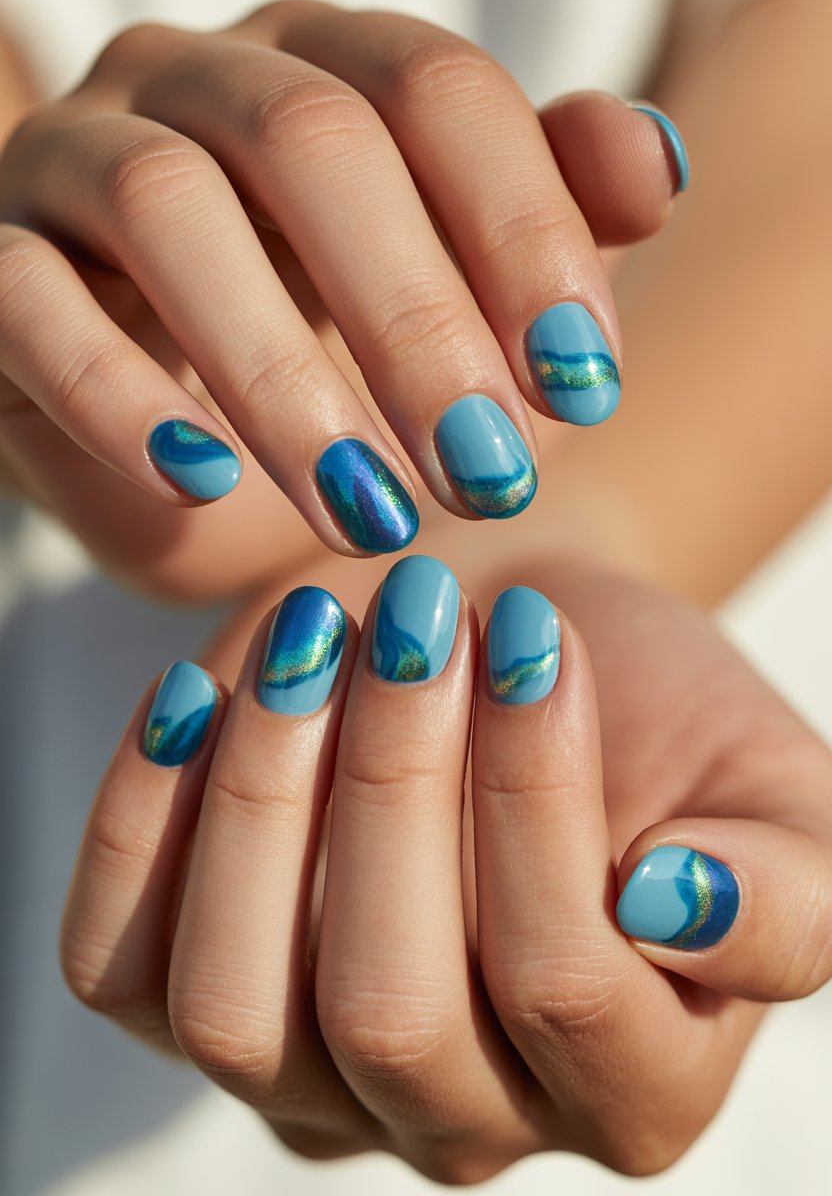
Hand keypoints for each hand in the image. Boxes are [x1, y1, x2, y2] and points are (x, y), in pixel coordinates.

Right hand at [0, 0, 682, 596]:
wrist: (164, 429)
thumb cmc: (325, 360)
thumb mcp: (453, 302)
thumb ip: (550, 222)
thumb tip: (660, 166)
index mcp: (326, 72)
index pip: (439, 93)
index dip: (523, 230)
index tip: (584, 383)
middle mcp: (199, 83)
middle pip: (315, 142)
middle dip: (417, 319)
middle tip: (486, 473)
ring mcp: (78, 159)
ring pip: (168, 209)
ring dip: (280, 373)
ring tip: (368, 511)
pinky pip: (28, 300)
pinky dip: (113, 393)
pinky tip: (200, 479)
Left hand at [62, 553, 826, 1183]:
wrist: (518, 641)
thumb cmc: (649, 711)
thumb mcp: (770, 789)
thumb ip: (785, 890)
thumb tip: (675, 910)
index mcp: (630, 1084)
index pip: (568, 989)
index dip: (538, 802)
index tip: (529, 637)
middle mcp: (460, 1115)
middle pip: (388, 1012)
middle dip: (394, 783)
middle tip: (421, 616)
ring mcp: (308, 1074)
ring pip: (235, 1010)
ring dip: (267, 796)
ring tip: (320, 640)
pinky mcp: (192, 991)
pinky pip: (119, 960)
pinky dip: (143, 821)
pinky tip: (203, 693)